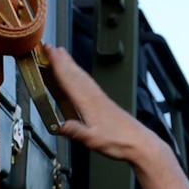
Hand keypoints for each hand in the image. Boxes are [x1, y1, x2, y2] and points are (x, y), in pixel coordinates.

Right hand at [41, 45, 188, 188]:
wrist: (138, 142)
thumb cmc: (119, 141)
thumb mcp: (93, 140)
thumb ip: (76, 132)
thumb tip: (61, 126)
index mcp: (89, 103)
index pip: (69, 79)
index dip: (57, 64)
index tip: (49, 51)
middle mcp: (94, 97)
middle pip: (74, 73)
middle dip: (61, 59)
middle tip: (50, 46)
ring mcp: (100, 98)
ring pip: (82, 76)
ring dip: (70, 64)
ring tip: (62, 54)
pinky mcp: (104, 102)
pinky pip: (88, 83)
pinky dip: (80, 75)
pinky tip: (79, 76)